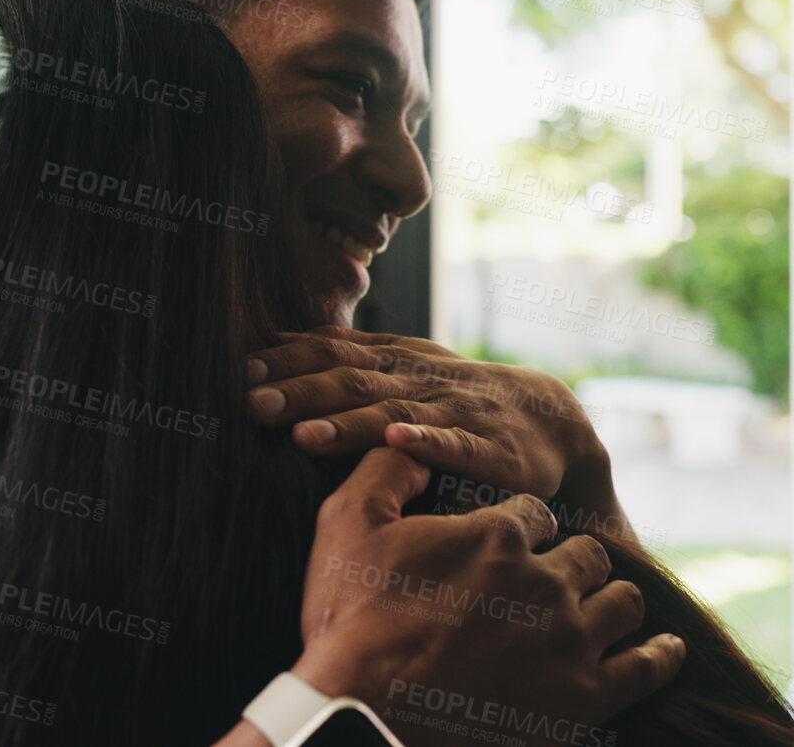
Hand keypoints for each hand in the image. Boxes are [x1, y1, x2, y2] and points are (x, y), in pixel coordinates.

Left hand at [246, 326, 630, 538]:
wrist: (551, 420)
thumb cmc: (460, 398)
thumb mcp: (405, 368)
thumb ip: (349, 358)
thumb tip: (275, 344)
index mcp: (394, 360)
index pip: (333, 351)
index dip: (288, 359)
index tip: (242, 369)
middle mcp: (418, 380)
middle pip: (351, 381)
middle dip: (300, 391)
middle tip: (252, 403)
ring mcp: (452, 412)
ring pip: (392, 413)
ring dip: (346, 424)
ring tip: (303, 436)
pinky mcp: (488, 448)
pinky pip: (454, 444)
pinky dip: (425, 442)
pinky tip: (398, 443)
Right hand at [289, 449, 683, 746]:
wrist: (362, 712)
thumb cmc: (349, 620)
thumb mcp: (346, 523)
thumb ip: (387, 470)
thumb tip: (410, 442)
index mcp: (498, 534)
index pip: (535, 515)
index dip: (521, 529)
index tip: (507, 547)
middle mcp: (547, 580)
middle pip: (587, 556)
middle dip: (570, 563)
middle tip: (547, 585)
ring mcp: (572, 640)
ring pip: (623, 604)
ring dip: (609, 603)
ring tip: (596, 614)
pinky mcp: (587, 698)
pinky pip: (648, 667)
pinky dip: (660, 655)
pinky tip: (664, 649)